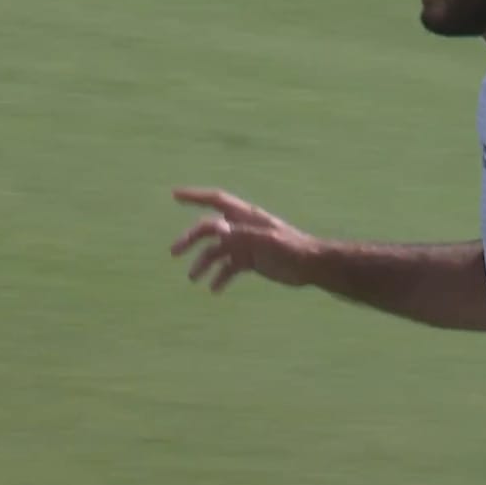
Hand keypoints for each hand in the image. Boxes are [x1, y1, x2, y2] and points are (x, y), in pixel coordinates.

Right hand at [169, 187, 319, 291]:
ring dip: (203, 263)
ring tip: (193, 279)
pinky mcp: (250, 261)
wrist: (311, 266)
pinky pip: (228, 268)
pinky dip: (219, 277)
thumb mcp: (267, 240)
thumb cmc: (292, 248)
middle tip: (174, 252)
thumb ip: (242, 234)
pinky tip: (214, 290)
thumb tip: (215, 227)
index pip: (216, 200)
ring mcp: (245, 244)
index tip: (174, 194)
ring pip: (216, 251)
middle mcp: (242, 228)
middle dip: (191, 238)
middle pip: (209, 229)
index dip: (195, 196)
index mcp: (246, 217)